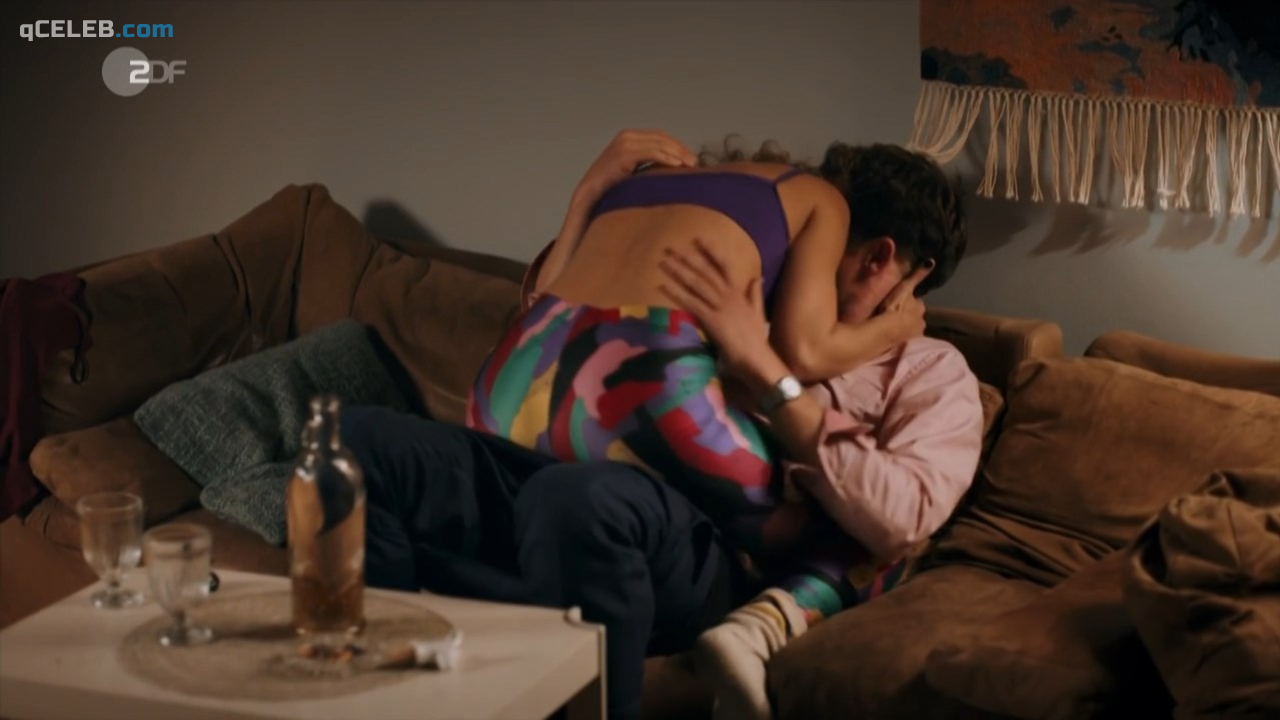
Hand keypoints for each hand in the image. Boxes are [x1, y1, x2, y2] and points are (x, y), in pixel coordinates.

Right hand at [575, 129, 697, 203]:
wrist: (589, 196)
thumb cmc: (611, 189)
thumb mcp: (633, 172)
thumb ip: (648, 165)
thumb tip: (672, 169)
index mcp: (628, 138)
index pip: (659, 136)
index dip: (677, 145)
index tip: (690, 158)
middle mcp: (626, 137)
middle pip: (661, 138)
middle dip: (680, 149)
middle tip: (695, 162)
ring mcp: (624, 143)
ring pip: (658, 144)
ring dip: (677, 153)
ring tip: (690, 164)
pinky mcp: (624, 154)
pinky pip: (651, 153)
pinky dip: (666, 157)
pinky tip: (677, 165)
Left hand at [657, 240, 778, 382]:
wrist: (758, 358)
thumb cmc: (756, 341)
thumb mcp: (757, 313)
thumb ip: (754, 295)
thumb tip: (756, 277)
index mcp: (738, 293)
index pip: (723, 266)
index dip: (710, 252)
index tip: (698, 239)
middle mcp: (728, 295)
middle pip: (704, 272)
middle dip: (686, 258)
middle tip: (669, 247)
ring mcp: (719, 306)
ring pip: (696, 283)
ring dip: (678, 271)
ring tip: (662, 261)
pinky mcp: (711, 319)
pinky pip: (690, 302)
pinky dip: (675, 293)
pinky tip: (661, 286)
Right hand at [878, 261, 933, 340]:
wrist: (885, 331)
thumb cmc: (894, 307)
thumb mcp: (905, 287)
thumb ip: (917, 276)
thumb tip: (932, 261)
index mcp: (921, 307)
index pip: (916, 303)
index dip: (908, 302)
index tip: (898, 303)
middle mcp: (922, 321)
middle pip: (914, 316)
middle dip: (907, 315)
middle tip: (893, 314)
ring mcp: (915, 334)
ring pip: (910, 327)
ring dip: (903, 326)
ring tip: (891, 325)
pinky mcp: (906, 345)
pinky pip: (904, 338)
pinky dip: (900, 336)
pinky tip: (891, 335)